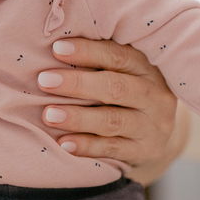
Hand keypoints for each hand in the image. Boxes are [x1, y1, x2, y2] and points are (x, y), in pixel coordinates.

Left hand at [36, 38, 189, 183]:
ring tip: (49, 115)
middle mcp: (154, 95)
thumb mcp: (124, 73)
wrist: (155, 137)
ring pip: (113, 121)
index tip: (56, 49)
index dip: (87, 51)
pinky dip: (87, 146)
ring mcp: (152, 126)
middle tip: (44, 81)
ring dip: (78, 118)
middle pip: (116, 88)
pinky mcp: (144, 152)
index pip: (118, 56)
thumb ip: (99, 61)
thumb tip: (54, 48)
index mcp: (146, 67)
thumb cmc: (127, 94)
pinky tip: (63, 143)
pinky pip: (113, 149)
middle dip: (78, 84)